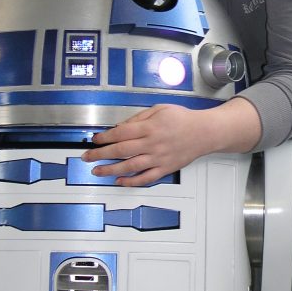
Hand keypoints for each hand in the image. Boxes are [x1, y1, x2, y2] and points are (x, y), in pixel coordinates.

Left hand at [82, 105, 214, 185]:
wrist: (205, 132)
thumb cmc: (183, 119)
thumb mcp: (159, 109)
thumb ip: (139, 118)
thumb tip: (121, 127)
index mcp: (150, 127)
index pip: (121, 133)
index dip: (105, 137)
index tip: (95, 140)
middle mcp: (152, 144)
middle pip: (121, 150)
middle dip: (100, 154)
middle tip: (86, 157)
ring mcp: (158, 158)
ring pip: (130, 166)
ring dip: (110, 169)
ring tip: (97, 171)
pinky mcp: (165, 169)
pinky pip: (146, 178)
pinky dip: (132, 181)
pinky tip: (119, 181)